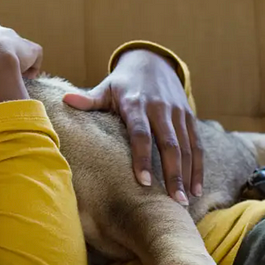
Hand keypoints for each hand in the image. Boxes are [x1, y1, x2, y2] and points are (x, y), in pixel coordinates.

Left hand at [63, 48, 202, 205]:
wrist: (153, 62)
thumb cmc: (123, 83)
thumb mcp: (106, 88)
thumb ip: (89, 99)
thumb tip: (66, 99)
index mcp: (137, 103)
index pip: (141, 134)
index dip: (143, 158)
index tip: (144, 182)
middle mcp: (161, 108)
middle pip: (169, 144)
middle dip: (173, 173)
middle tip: (174, 202)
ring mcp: (178, 114)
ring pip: (187, 147)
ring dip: (187, 175)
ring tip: (184, 201)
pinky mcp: (190, 117)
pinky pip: (197, 145)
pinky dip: (198, 167)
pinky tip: (195, 189)